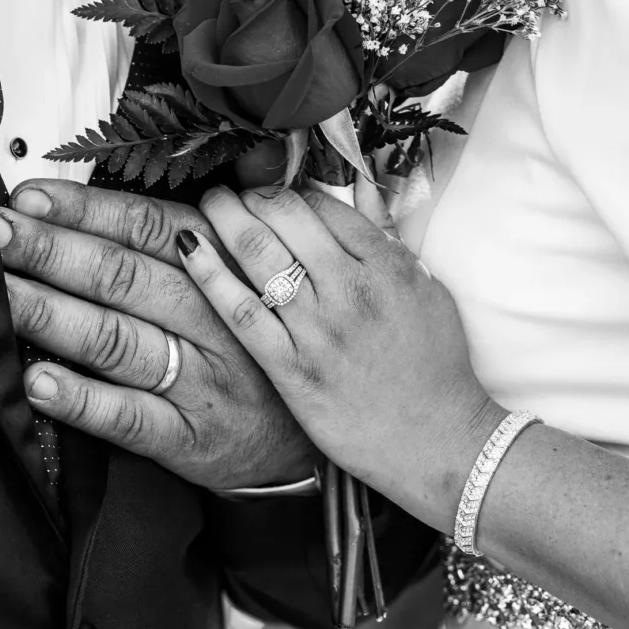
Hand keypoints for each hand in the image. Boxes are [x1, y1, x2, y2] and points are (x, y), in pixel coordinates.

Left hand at [0, 179, 314, 489]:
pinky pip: (132, 417)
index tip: (31, 197)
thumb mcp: (252, 275)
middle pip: (123, 275)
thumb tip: (106, 205)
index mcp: (226, 266)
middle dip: (52, 250)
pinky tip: (39, 383)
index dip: (85, 209)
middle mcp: (215, 316)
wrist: (316, 435)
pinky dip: (83, 399)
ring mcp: (203, 378)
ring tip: (0, 294)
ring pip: (118, 338)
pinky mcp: (192, 437)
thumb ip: (193, 239)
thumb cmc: (266, 341)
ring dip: (51, 314)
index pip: (147, 227)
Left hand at [178, 179, 505, 531]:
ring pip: (258, 254)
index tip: (274, 189)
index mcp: (385, 265)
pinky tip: (190, 248)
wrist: (437, 441)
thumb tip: (363, 188)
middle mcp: (349, 289)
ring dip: (225, 218)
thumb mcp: (426, 288)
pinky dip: (211, 274)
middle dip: (251, 194)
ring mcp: (317, 329)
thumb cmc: (436, 365)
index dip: (291, 189)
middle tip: (233, 190)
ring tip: (210, 202)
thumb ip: (388, 238)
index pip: (325, 205)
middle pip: (285, 219)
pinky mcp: (291, 368)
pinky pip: (241, 311)